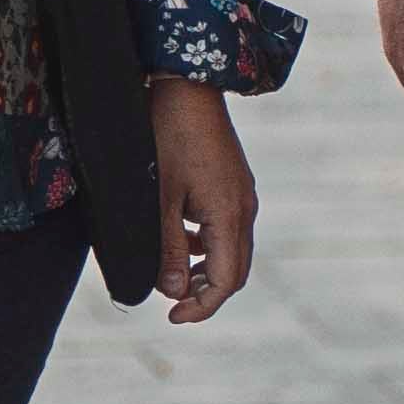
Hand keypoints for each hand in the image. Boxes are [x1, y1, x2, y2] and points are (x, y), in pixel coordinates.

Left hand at [147, 75, 258, 324]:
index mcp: (229, 216)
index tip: (172, 317)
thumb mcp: (159, 198)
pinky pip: (228, 228)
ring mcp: (242, 195)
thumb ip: (167, 247)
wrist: (187, 86)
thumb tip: (173, 290)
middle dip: (205, 294)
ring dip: (206, 271)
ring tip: (174, 277)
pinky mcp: (234, 183)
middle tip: (173, 307)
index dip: (201, 307)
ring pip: (232, 250)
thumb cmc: (167, 138)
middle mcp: (244, 209)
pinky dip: (207, 246)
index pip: (225, 281)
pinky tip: (181, 241)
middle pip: (234, 271)